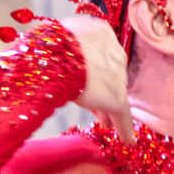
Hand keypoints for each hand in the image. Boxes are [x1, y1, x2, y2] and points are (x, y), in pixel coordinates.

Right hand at [62, 15, 133, 142]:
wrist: (53, 53)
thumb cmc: (46, 43)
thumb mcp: (53, 38)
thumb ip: (59, 47)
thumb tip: (50, 56)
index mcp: (100, 32)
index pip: (101, 56)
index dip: (96, 72)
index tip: (90, 83)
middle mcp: (113, 52)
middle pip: (110, 76)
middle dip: (103, 91)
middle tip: (98, 106)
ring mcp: (117, 75)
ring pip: (115, 95)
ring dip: (109, 110)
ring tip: (107, 124)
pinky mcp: (116, 96)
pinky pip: (123, 115)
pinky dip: (125, 128)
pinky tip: (127, 141)